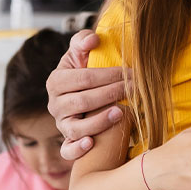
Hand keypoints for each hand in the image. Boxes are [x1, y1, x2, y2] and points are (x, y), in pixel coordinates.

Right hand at [46, 30, 128, 159]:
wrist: (81, 94)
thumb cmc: (83, 73)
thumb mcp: (80, 54)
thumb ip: (83, 41)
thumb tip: (93, 39)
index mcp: (56, 81)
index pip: (84, 78)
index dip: (109, 75)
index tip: (131, 73)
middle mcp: (55, 105)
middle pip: (83, 101)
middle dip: (111, 94)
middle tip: (135, 89)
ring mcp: (60, 124)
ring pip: (75, 128)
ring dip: (99, 121)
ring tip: (120, 113)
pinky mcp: (67, 141)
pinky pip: (67, 150)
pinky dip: (77, 148)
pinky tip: (91, 143)